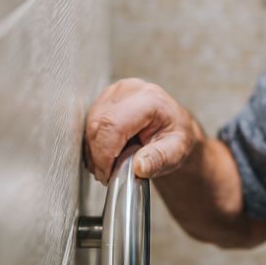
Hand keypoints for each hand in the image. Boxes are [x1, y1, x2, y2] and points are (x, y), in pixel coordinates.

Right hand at [84, 78, 202, 183]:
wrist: (175, 127)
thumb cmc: (176, 137)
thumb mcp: (176, 151)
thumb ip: (159, 159)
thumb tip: (139, 167)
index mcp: (149, 99)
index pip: (114, 124)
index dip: (105, 153)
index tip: (107, 174)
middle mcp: (129, 90)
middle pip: (98, 124)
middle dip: (98, 155)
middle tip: (107, 174)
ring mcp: (114, 92)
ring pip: (90, 124)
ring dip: (94, 150)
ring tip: (109, 166)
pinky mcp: (105, 98)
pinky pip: (89, 123)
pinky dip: (93, 144)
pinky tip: (105, 154)